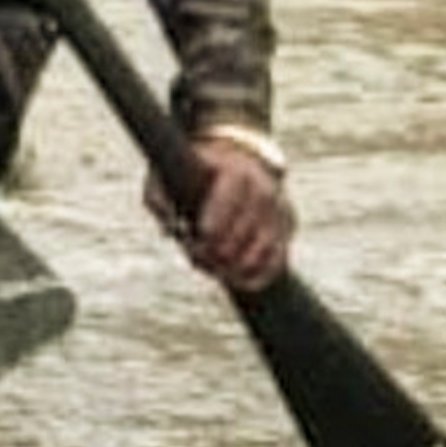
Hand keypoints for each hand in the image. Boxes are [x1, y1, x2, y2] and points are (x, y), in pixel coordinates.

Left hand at [173, 125, 295, 293]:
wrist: (232, 166)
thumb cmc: (190, 176)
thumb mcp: (167, 177)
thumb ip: (160, 198)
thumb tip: (170, 229)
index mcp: (234, 168)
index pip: (233, 188)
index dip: (220, 213)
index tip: (202, 233)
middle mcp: (263, 186)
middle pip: (252, 221)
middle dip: (225, 246)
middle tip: (201, 256)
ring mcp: (279, 208)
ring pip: (267, 245)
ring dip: (239, 265)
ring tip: (214, 270)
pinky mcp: (286, 228)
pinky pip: (278, 259)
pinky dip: (259, 275)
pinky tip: (239, 281)